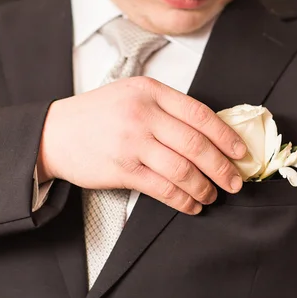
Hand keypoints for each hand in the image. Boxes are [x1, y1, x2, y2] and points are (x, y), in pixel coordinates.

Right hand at [37, 76, 246, 214]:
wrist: (55, 133)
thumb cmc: (97, 115)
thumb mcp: (132, 96)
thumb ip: (167, 108)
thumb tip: (210, 133)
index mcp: (150, 92)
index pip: (200, 114)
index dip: (226, 135)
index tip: (241, 152)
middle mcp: (143, 115)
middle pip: (196, 144)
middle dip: (222, 167)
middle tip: (235, 181)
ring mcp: (132, 143)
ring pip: (183, 169)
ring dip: (204, 187)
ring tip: (212, 195)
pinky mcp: (122, 169)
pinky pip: (163, 188)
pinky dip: (183, 200)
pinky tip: (191, 204)